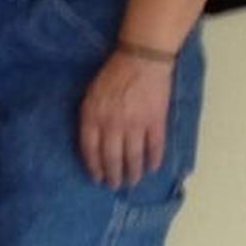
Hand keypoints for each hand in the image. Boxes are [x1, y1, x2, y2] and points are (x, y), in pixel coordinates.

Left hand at [74, 48, 172, 188]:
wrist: (141, 59)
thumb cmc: (112, 74)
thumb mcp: (90, 95)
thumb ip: (90, 117)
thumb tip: (91, 141)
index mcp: (93, 117)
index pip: (90, 149)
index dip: (93, 166)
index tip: (96, 177)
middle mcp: (113, 124)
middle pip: (112, 157)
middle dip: (113, 175)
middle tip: (115, 186)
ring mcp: (136, 124)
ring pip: (133, 156)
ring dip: (133, 172)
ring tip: (133, 182)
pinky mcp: (156, 121)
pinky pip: (155, 146)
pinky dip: (154, 159)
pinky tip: (152, 168)